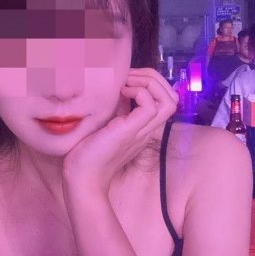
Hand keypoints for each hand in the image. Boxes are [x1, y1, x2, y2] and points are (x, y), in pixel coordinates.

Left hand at [63, 68, 177, 192]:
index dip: (151, 82)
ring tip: (127, 82)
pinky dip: (139, 92)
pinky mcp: (130, 132)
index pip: (165, 100)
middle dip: (154, 78)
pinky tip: (121, 93)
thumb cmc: (87, 153)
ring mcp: (141, 131)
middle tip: (129, 76)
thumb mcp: (105, 124)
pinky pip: (150, 107)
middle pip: (172, 98)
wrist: (82, 178)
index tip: (127, 79)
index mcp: (142, 128)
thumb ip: (116, 109)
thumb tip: (117, 87)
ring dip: (149, 83)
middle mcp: (147, 129)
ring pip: (169, 101)